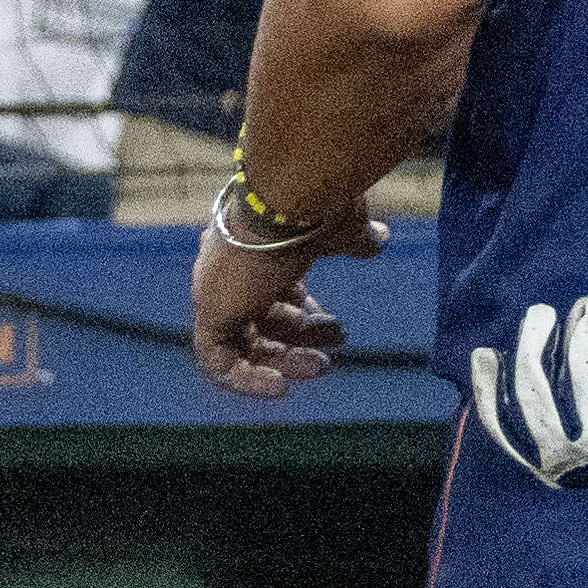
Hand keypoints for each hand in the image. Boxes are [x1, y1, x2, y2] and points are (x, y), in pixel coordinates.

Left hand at [192, 194, 386, 396]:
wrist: (290, 200)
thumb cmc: (316, 208)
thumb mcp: (341, 229)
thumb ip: (356, 239)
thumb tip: (377, 237)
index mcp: (253, 247)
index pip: (269, 289)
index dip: (300, 310)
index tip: (331, 320)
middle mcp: (227, 270)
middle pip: (260, 317)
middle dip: (300, 338)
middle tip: (336, 346)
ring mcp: (216, 290)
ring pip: (245, 340)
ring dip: (284, 359)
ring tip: (323, 365)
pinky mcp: (210, 312)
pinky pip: (217, 360)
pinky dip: (245, 379)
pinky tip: (280, 387)